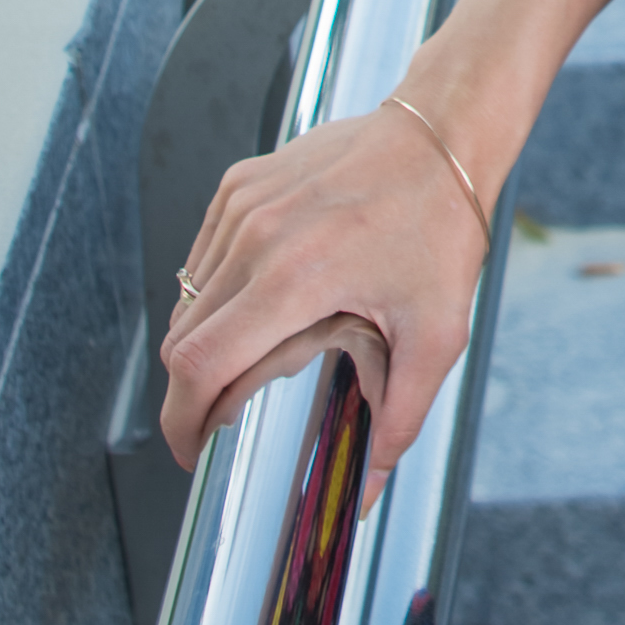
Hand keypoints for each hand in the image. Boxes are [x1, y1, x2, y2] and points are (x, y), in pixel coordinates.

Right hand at [158, 103, 490, 517]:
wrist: (442, 133)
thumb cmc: (440, 226)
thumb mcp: (437, 333)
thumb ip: (400, 418)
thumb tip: (370, 491)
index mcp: (292, 278)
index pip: (199, 368)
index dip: (182, 423)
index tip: (191, 451)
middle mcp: (253, 238)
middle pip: (182, 341)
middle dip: (193, 392)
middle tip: (227, 413)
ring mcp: (241, 205)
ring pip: (187, 300)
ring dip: (205, 340)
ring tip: (256, 353)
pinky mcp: (239, 184)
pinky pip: (203, 256)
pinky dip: (215, 292)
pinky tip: (260, 300)